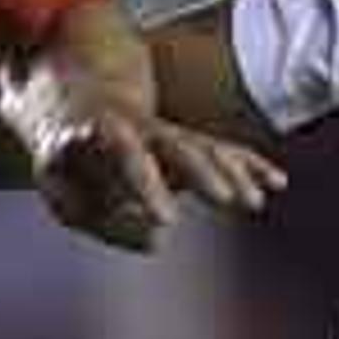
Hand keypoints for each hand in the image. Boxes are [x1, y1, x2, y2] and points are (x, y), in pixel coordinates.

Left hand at [25, 97, 288, 253]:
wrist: (75, 96)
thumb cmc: (65, 159)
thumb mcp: (61, 190)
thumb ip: (102, 219)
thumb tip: (158, 241)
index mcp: (101, 132)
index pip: (127, 154)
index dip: (148, 185)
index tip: (169, 221)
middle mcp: (141, 127)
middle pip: (176, 143)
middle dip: (203, 171)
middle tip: (227, 200)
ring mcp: (167, 131)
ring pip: (204, 145)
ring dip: (232, 170)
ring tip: (254, 202)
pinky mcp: (185, 140)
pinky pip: (222, 149)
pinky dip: (248, 164)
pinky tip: (277, 182)